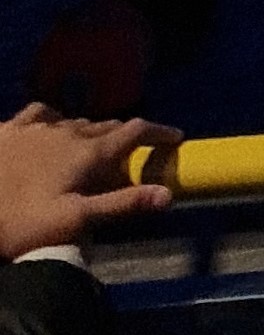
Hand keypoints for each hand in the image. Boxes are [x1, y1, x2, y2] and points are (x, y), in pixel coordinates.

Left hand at [0, 103, 180, 258]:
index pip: (134, 131)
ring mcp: (35, 127)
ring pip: (75, 119)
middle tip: (134, 151)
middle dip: (126, 135)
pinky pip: (38, 113)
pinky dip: (53, 117)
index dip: (159, 132)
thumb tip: (167, 194)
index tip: (176, 137)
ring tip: (94, 143)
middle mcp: (67, 131)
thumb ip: (122, 204)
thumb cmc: (23, 221)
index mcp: (88, 153)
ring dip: (92, 129)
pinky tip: (49, 125)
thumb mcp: (76, 220)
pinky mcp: (8, 129)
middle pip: (106, 125)